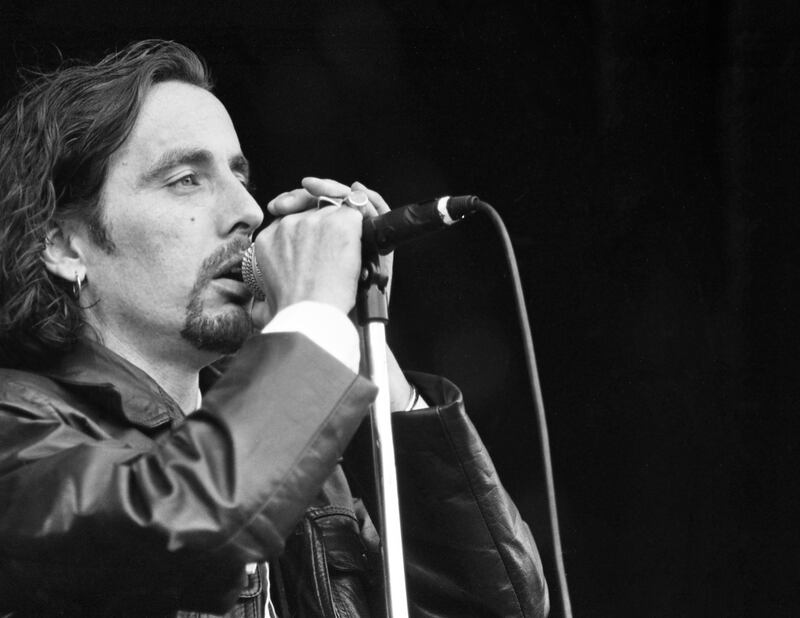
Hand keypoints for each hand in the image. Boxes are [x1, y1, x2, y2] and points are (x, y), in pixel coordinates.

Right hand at [251, 189, 362, 323]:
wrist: (310, 313)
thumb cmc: (292, 312)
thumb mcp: (266, 303)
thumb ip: (263, 299)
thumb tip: (260, 308)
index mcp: (269, 240)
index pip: (289, 222)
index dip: (303, 234)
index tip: (312, 249)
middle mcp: (289, 225)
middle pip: (311, 213)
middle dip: (324, 229)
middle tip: (333, 250)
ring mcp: (314, 221)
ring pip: (334, 213)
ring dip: (342, 230)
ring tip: (346, 253)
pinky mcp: (340, 223)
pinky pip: (355, 216)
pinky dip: (360, 231)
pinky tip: (358, 247)